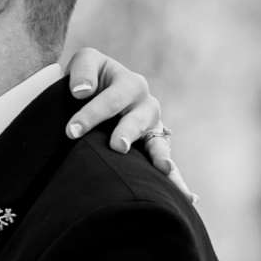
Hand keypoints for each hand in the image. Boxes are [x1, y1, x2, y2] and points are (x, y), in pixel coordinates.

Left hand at [63, 47, 194, 202]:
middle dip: (127, 133)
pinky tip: (190, 198)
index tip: (70, 131)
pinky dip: (177, 180)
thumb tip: (81, 92)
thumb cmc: (89, 77)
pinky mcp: (153, 147)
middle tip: (117, 147)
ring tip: (164, 169)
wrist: (97, 91)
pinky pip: (165, 164)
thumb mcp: (86, 61)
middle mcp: (146, 106)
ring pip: (158, 144)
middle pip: (137, 121)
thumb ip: (83, 71)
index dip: (90, 115)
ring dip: (160, 157)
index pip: (109, 101)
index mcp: (130, 84)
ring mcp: (153, 129)